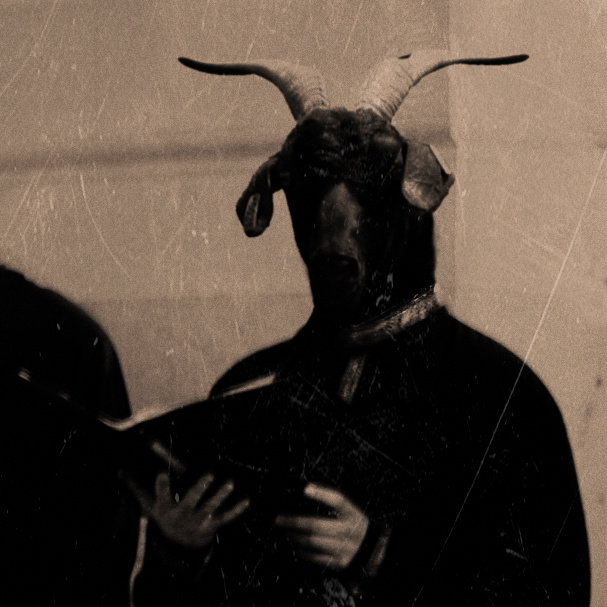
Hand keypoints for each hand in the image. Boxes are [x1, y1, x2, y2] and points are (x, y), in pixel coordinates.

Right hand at [123, 471, 249, 549]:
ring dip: (220, 497)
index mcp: (166, 509)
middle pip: (190, 502)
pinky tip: (246, 501)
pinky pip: (225, 518)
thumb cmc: (164, 516)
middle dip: (199, 489)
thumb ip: (138, 487)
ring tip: (229, 483)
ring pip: (210, 509)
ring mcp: (199, 522)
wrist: (178, 546)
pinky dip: (236, 511)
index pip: (162, 496)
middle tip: (208, 474)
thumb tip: (121, 471)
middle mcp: (182, 516)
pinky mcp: (212, 527)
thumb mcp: (150, 505)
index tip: (162, 473)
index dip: (162, 486)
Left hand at [275, 483, 368, 569]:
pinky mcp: (338, 563)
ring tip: (286, 531)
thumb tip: (308, 489)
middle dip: (294, 522)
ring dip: (295, 536)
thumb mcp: (351, 511)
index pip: (338, 500)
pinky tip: (297, 545)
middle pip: (317, 525)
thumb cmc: (355, 526)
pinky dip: (303, 551)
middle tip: (279, 519)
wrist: (372, 552)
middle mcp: (349, 530)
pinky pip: (316, 557)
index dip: (321, 493)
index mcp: (352, 514)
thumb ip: (332, 501)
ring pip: (313, 542)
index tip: (305, 489)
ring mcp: (344, 548)